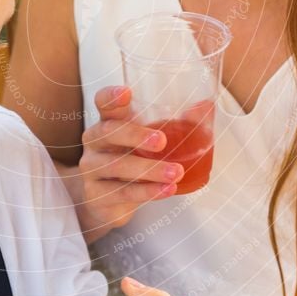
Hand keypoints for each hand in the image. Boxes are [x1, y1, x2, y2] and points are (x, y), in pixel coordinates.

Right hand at [77, 86, 183, 240]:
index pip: (103, 103)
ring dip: (149, 169)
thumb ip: (178, 123)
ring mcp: (91, 169)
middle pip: (108, 132)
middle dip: (134, 135)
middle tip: (162, 141)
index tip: (127, 92)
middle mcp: (95, 142)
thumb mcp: (151, 141)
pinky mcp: (96, 195)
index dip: (111, 96)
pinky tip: (167, 190)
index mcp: (109, 121)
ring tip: (176, 172)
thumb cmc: (133, 160)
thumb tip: (205, 106)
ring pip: (116, 166)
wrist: (110, 203)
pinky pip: (122, 192)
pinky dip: (147, 191)